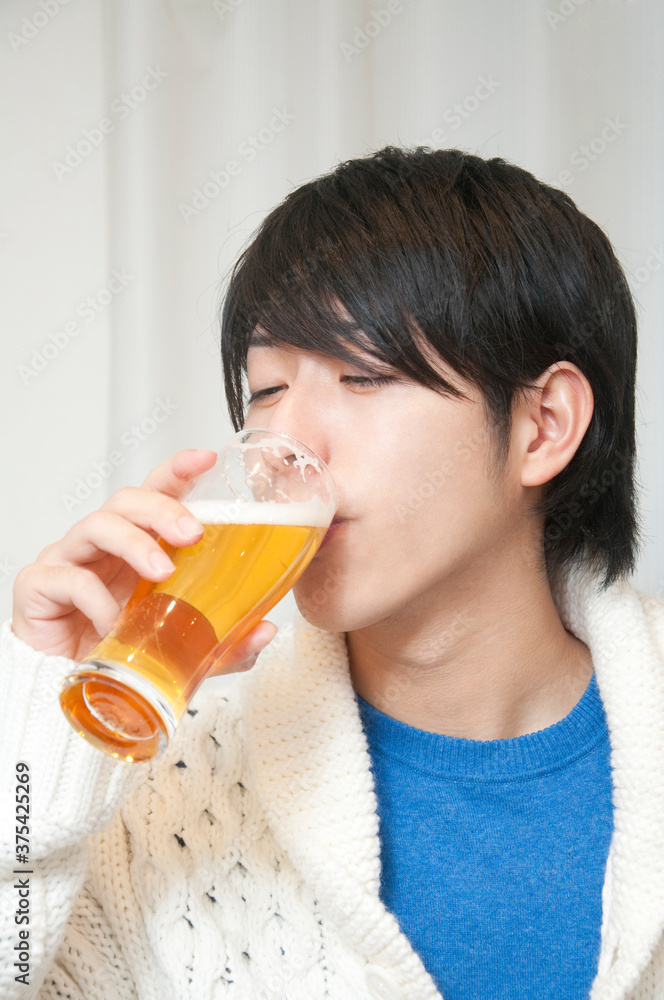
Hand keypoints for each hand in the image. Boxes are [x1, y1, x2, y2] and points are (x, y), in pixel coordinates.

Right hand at [11, 449, 277, 671]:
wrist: (73, 691)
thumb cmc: (122, 651)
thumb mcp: (186, 648)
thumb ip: (224, 641)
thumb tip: (264, 630)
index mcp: (139, 544)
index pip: (158, 493)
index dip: (178, 470)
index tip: (207, 459)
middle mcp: (104, 544)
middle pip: (128, 500)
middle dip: (163, 509)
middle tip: (193, 534)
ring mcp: (69, 559)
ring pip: (98, 524)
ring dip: (135, 543)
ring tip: (162, 572)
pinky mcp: (40, 585)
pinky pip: (69, 577)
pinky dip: (96, 598)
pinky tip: (113, 622)